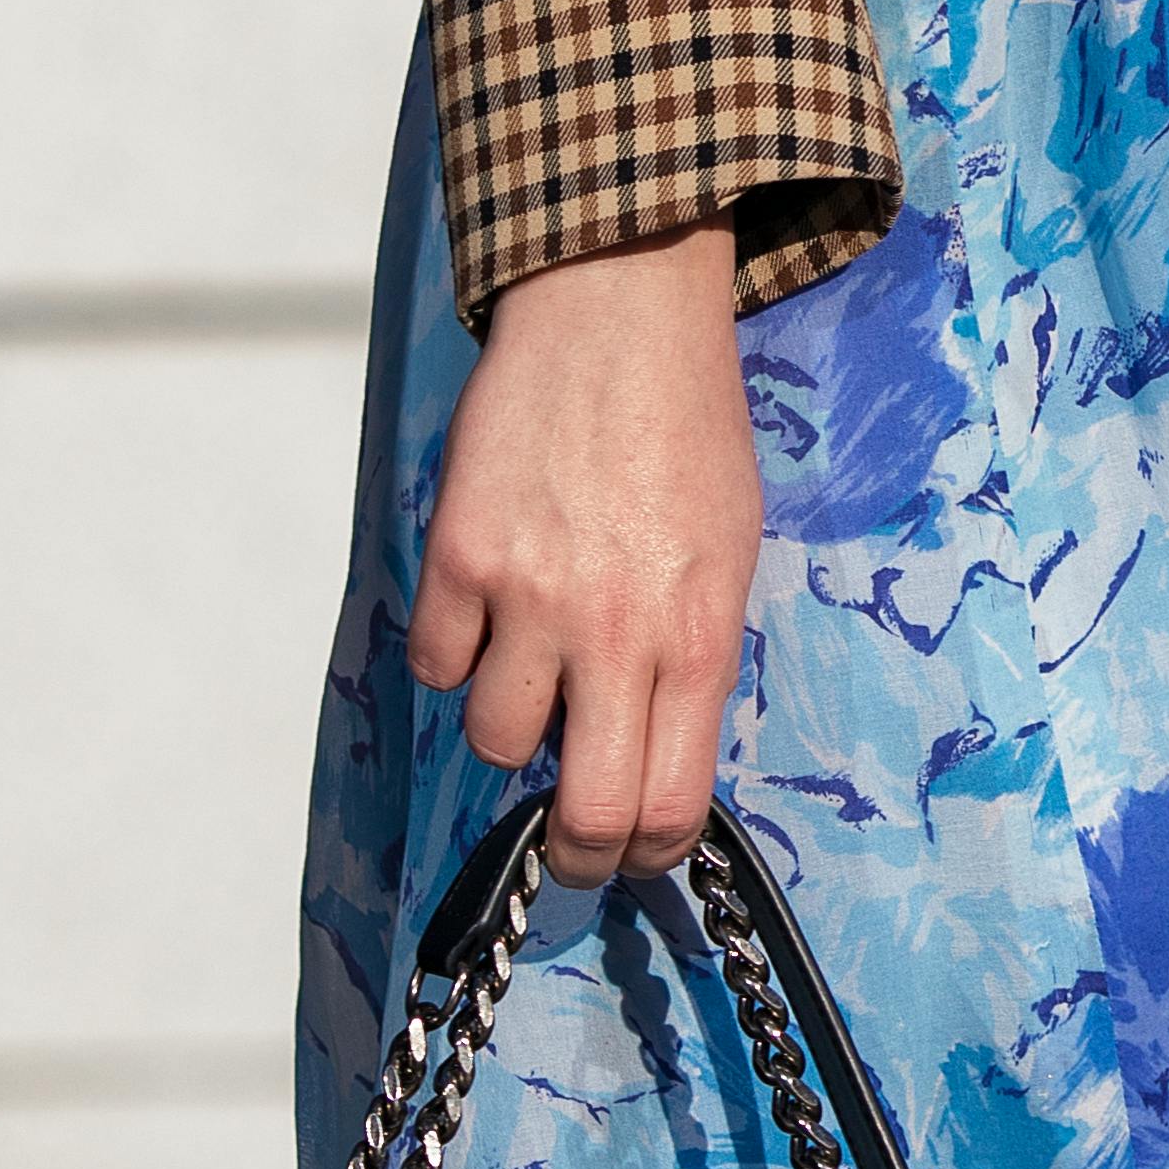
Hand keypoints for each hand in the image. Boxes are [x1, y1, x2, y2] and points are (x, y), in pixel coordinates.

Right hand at [407, 224, 762, 883]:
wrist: (618, 315)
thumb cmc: (688, 431)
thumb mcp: (730, 549)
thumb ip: (694, 653)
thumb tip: (655, 752)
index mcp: (698, 633)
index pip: (669, 806)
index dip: (647, 853)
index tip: (635, 850)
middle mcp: (614, 630)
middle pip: (585, 813)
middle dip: (578, 852)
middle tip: (571, 842)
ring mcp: (529, 597)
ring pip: (495, 740)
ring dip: (512, 722)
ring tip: (534, 664)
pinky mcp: (459, 557)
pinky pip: (438, 665)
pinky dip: (458, 653)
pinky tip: (487, 606)